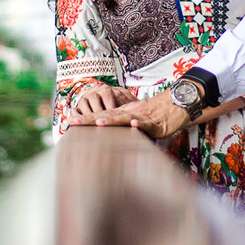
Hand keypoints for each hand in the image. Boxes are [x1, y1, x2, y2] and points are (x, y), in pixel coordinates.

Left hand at [65, 89, 191, 138]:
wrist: (174, 106)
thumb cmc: (152, 115)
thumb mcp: (133, 121)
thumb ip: (121, 128)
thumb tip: (106, 138)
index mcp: (122, 115)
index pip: (100, 116)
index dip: (85, 119)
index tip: (70, 121)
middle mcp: (128, 114)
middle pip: (107, 115)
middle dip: (90, 119)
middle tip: (74, 121)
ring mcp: (140, 117)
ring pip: (124, 117)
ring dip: (112, 119)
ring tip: (98, 121)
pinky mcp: (154, 123)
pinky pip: (146, 123)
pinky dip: (140, 123)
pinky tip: (133, 124)